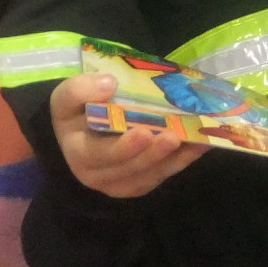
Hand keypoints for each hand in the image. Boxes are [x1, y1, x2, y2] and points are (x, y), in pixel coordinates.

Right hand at [49, 74, 204, 198]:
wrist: (81, 126)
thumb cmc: (77, 110)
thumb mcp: (68, 96)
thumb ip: (80, 89)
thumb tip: (109, 84)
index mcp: (79, 153)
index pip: (99, 155)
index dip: (123, 147)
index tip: (143, 133)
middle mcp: (99, 175)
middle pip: (130, 169)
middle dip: (153, 154)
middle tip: (174, 137)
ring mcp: (121, 182)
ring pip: (149, 176)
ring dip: (174, 160)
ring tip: (195, 141)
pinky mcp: (140, 181)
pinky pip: (161, 175)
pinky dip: (182, 161)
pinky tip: (199, 145)